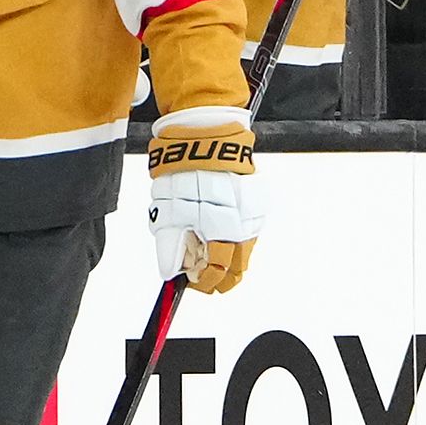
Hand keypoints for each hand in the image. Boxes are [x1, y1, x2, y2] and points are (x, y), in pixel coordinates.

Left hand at [146, 111, 263, 292]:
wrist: (206, 142)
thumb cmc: (186, 176)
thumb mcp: (170, 215)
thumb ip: (171, 248)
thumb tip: (170, 271)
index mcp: (224, 233)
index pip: (218, 272)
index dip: (202, 282)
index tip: (190, 282)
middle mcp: (244, 229)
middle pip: (235, 270)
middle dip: (215, 276)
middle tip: (197, 274)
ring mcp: (253, 217)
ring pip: (242, 253)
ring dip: (223, 258)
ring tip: (201, 250)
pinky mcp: (256, 206)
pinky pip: (245, 233)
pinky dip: (230, 239)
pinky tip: (213, 231)